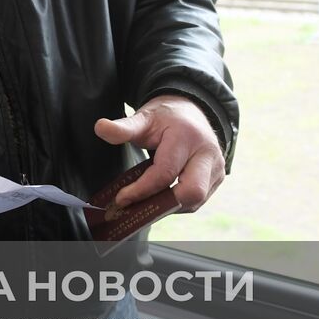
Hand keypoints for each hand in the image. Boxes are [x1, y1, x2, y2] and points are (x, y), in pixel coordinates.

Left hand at [94, 95, 224, 212]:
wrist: (191, 111)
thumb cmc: (166, 117)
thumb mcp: (144, 118)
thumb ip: (123, 127)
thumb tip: (100, 127)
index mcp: (187, 137)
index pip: (165, 173)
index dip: (141, 190)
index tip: (121, 199)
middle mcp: (208, 154)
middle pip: (192, 192)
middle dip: (162, 204)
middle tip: (136, 206)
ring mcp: (217, 167)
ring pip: (195, 201)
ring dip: (168, 206)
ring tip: (143, 204)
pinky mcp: (218, 178)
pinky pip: (198, 200)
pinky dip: (177, 204)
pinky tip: (158, 199)